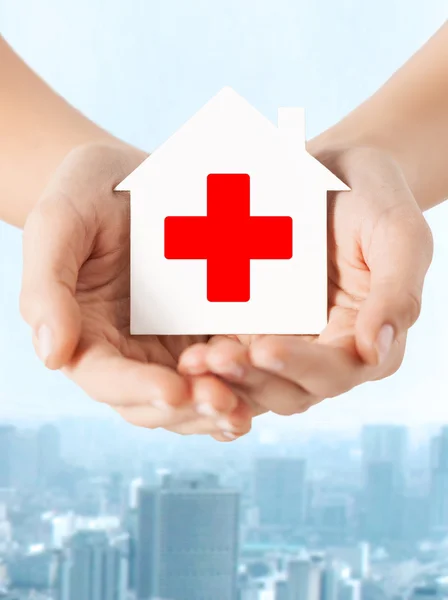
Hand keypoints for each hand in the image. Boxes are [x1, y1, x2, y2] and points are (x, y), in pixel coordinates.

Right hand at [19, 142, 252, 439]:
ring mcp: (169, 345)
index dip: (137, 389)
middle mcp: (128, 352)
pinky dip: (243, 383)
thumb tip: (51, 356)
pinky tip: (269, 384)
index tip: (172, 390)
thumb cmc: (88, 193)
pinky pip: (225, 367)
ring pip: (192, 396)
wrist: (134, 175)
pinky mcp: (206, 330)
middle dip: (188, 408)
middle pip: (152, 402)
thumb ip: (47, 288)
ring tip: (246, 406)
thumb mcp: (59, 224)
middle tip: (225, 403)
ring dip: (218, 407)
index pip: (105, 378)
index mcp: (86, 336)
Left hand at [179, 146, 433, 414]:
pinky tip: (185, 355)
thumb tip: (375, 352)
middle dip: (252, 379)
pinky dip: (211, 363)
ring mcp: (285, 340)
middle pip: (289, 389)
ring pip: (255, 381)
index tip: (264, 349)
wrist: (332, 170)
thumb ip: (396, 293)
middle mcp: (324, 351)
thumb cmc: (374, 198)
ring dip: (225, 380)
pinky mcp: (252, 325)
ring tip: (193, 362)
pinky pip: (231, 354)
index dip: (301, 367)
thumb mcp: (398, 234)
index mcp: (364, 339)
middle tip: (214, 360)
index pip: (336, 372)